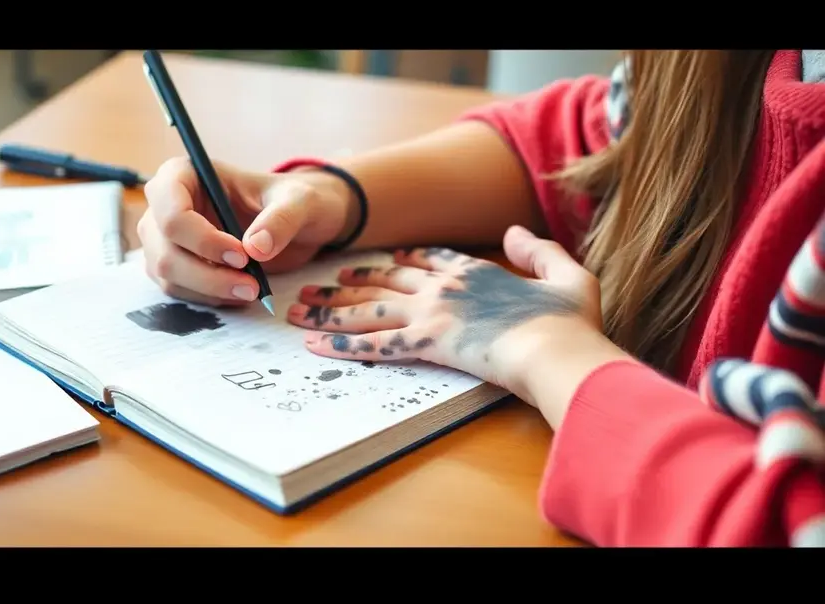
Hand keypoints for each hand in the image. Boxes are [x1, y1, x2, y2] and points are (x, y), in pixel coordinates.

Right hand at [139, 157, 356, 306]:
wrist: (293, 221)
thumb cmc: (289, 200)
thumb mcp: (298, 202)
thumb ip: (282, 218)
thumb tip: (256, 248)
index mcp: (184, 175)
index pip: (171, 211)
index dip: (202, 239)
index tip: (242, 256)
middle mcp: (164, 206)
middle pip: (165, 250)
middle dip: (207, 275)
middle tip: (250, 286)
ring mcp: (163, 238)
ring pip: (168, 275)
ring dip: (209, 290)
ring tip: (250, 291)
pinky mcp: (173, 265)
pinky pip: (179, 290)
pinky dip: (208, 298)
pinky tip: (238, 293)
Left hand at [285, 225, 603, 399]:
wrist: (557, 350)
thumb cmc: (569, 323)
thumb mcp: (569, 277)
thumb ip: (540, 252)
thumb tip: (514, 231)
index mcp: (475, 272)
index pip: (429, 260)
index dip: (403, 262)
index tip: (382, 262)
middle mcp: (444, 287)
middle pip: (384, 282)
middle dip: (347, 284)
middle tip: (320, 284)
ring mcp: (431, 312)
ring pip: (366, 309)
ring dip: (329, 310)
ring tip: (299, 312)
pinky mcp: (424, 342)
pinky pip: (372, 344)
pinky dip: (341, 344)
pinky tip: (315, 346)